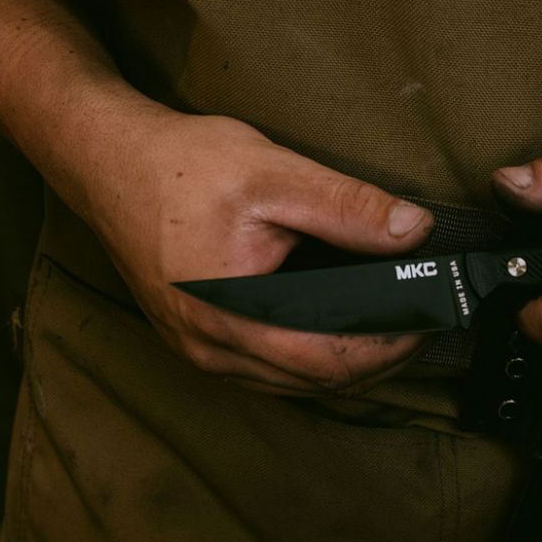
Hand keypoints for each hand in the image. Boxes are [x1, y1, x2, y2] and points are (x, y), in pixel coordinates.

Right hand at [83, 100, 433, 396]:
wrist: (108, 160)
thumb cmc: (183, 166)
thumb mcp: (275, 174)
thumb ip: (348, 206)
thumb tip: (413, 230)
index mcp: (233, 318)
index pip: (332, 361)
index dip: (391, 346)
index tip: (432, 317)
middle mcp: (211, 350)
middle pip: (314, 381)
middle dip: (376, 359)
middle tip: (422, 321)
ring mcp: (196, 350)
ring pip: (289, 381)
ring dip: (342, 362)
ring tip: (388, 322)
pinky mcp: (191, 337)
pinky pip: (262, 367)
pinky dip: (305, 354)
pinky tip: (330, 323)